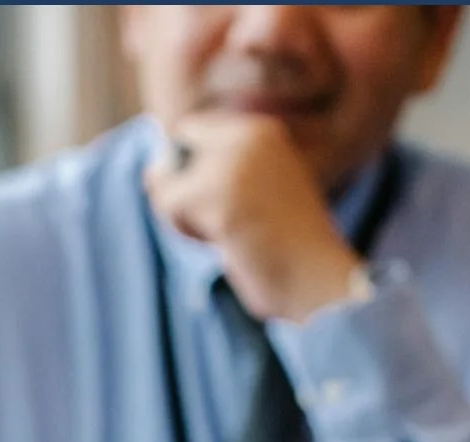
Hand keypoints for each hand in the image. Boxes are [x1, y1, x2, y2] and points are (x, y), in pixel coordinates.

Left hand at [143, 111, 361, 322]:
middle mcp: (247, 136)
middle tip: (226, 223)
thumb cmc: (285, 246)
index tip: (227, 202)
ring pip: (165, 183)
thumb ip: (212, 173)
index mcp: (261, 132)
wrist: (319, 280)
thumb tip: (150, 171)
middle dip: (183, 195)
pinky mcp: (218, 195)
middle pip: (172, 156)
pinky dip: (186, 232)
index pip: (190, 132)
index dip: (191, 172)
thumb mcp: (252, 194)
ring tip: (228, 234)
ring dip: (184, 217)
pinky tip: (224, 243)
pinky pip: (168, 206)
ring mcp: (233, 164)